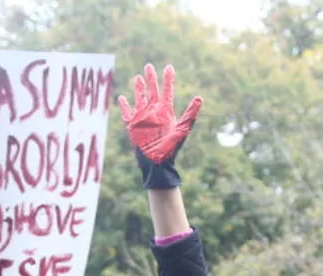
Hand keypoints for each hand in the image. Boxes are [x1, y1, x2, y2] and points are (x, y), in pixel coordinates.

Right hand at [118, 63, 202, 188]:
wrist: (157, 163)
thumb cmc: (171, 148)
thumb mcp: (182, 129)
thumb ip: (190, 114)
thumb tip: (200, 98)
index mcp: (166, 112)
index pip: (167, 91)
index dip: (168, 79)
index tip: (169, 67)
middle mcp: (154, 112)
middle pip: (152, 91)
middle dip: (151, 78)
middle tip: (149, 66)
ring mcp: (143, 118)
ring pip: (140, 98)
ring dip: (139, 88)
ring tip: (138, 77)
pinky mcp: (133, 126)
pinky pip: (127, 113)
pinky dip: (124, 106)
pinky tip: (122, 98)